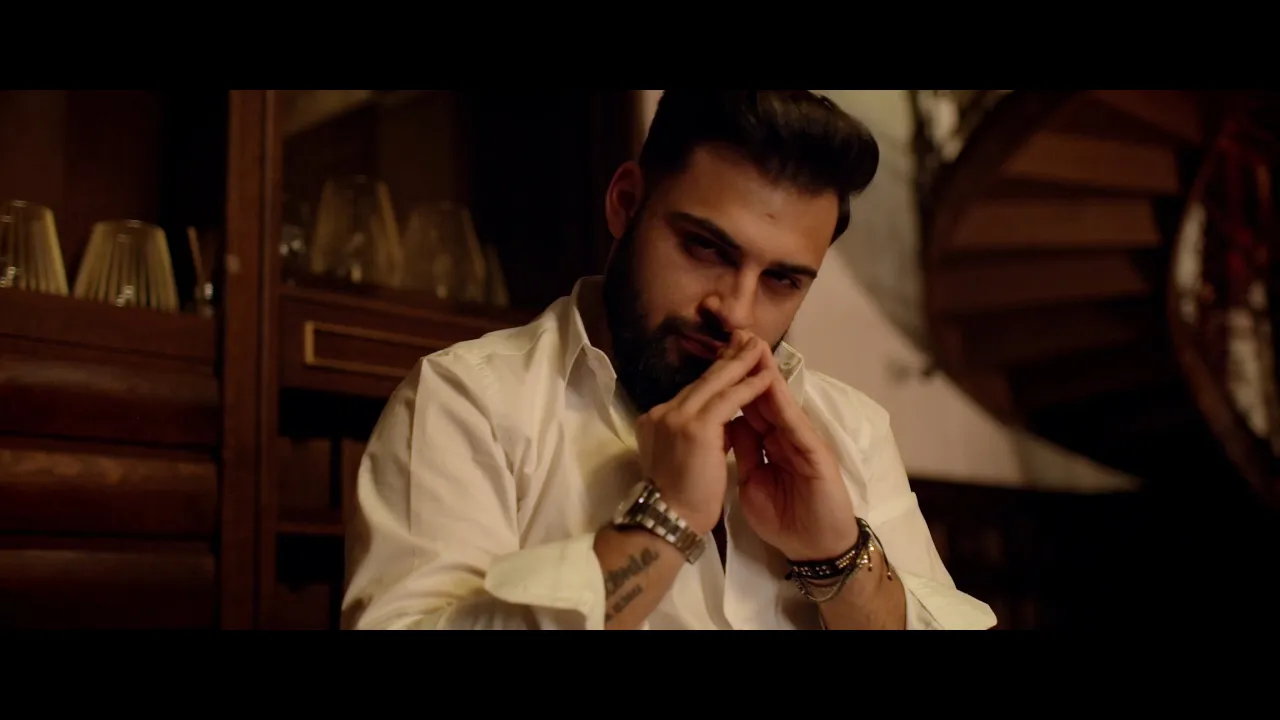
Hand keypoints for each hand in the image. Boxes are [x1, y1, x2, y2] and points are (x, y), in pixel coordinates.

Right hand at [635, 332, 773, 534]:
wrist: (667, 522)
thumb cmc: (677, 502)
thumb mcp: (679, 461)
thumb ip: (692, 438)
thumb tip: (713, 426)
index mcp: (656, 421)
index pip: (692, 392)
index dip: (715, 375)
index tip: (732, 357)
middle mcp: (662, 412)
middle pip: (702, 381)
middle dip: (728, 359)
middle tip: (748, 338)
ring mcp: (677, 417)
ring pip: (715, 383)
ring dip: (741, 364)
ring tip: (760, 348)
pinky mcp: (696, 426)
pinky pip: (729, 399)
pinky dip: (749, 386)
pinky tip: (766, 376)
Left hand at [727, 331, 859, 561]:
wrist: (814, 546)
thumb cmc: (785, 518)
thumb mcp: (751, 482)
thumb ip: (741, 451)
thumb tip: (723, 425)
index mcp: (771, 442)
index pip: (749, 405)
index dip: (734, 381)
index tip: (718, 355)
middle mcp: (787, 436)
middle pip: (765, 396)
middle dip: (750, 367)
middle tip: (737, 335)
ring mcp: (803, 442)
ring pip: (781, 403)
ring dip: (769, 376)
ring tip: (755, 347)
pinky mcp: (817, 454)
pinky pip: (796, 425)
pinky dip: (784, 404)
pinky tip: (772, 385)